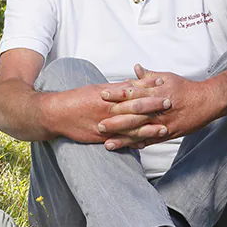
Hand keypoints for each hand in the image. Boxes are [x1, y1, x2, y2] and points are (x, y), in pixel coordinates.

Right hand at [46, 81, 168, 146]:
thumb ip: (115, 88)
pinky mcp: (101, 138)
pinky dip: (133, 142)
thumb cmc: (75, 99)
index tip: (163, 84)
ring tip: (164, 128)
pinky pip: (121, 141)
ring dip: (149, 128)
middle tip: (170, 103)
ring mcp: (106, 126)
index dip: (148, 88)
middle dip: (153, 106)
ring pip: (131, 128)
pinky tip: (145, 143)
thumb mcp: (96, 89)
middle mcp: (108, 111)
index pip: (132, 91)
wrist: (57, 114)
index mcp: (107, 96)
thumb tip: (132, 83)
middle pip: (135, 108)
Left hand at [98, 64, 221, 149]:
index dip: (116, 94)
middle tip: (98, 124)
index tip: (102, 95)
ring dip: (123, 138)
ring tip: (108, 143)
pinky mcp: (169, 133)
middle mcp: (158, 107)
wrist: (208, 101)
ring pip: (140, 131)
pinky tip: (127, 149)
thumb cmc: (186, 88)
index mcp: (155, 91)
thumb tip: (135, 68)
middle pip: (133, 114)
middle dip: (115, 121)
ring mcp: (163, 122)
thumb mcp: (167, 77)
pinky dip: (139, 144)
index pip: (132, 92)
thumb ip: (148, 76)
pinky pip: (151, 140)